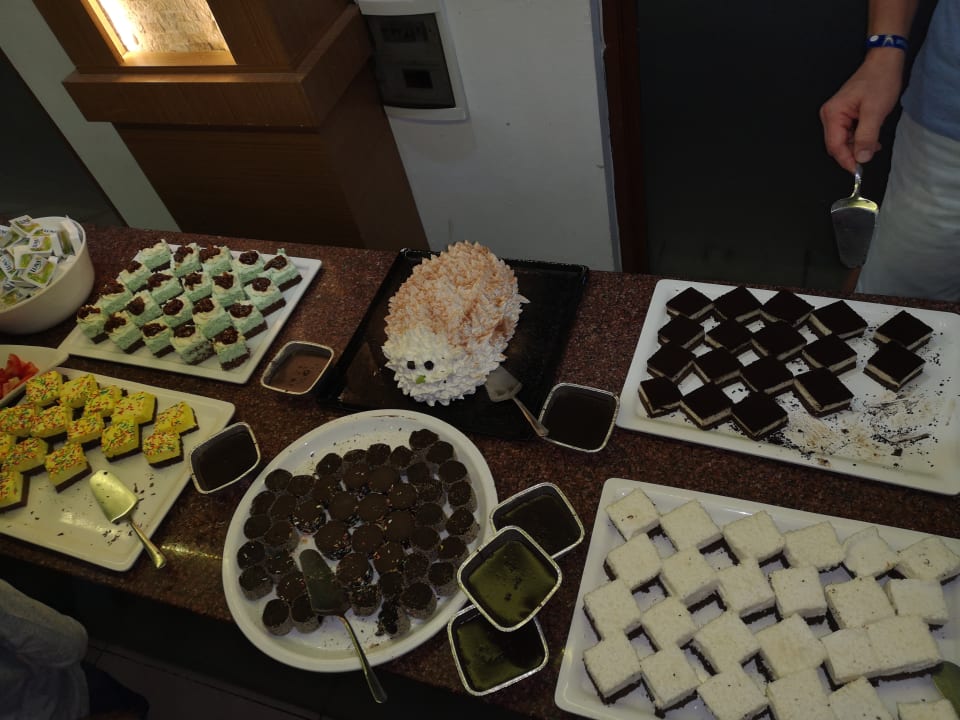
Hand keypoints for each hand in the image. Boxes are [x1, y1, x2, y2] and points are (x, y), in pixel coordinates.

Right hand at [819, 50, 905, 172]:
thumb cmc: (879, 81)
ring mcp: (835, 115)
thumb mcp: (875, 111)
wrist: (884, 61)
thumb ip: (866, 137)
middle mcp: (829, 116)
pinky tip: (871, 137)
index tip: (859, 171)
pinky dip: (859, 138)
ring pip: (843, 141)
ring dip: (858, 145)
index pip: (835, 146)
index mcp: (832, 115)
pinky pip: (848, 133)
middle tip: (871, 153)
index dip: (846, 160)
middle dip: (853, 153)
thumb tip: (861, 159)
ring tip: (875, 143)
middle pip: (837, 145)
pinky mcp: (843, 114)